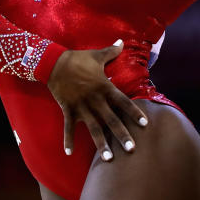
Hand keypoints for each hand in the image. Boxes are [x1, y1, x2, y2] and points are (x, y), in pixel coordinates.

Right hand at [46, 38, 149, 160]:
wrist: (54, 63)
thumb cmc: (78, 59)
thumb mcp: (97, 55)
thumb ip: (111, 51)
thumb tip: (122, 41)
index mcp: (105, 87)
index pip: (124, 102)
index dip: (135, 113)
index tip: (145, 124)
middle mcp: (95, 99)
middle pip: (112, 120)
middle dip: (122, 135)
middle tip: (132, 149)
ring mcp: (81, 107)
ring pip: (94, 128)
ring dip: (101, 143)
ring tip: (108, 158)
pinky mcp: (68, 110)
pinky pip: (68, 128)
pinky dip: (68, 140)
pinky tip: (69, 153)